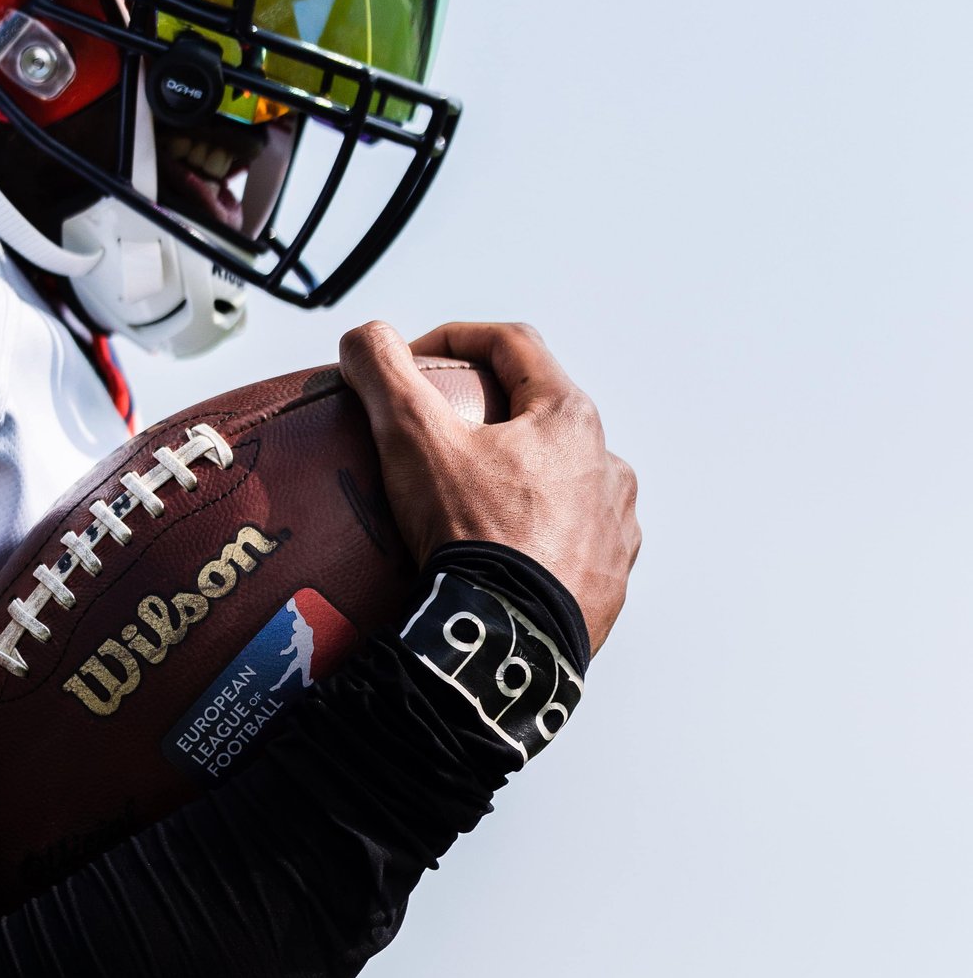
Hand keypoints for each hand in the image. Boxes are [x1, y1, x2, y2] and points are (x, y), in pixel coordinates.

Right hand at [340, 318, 639, 654]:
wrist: (507, 640)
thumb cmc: (470, 532)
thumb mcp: (412, 437)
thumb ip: (383, 372)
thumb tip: (363, 338)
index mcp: (570, 419)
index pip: (514, 346)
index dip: (456, 338)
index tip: (414, 360)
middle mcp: (608, 465)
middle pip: (542, 415)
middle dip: (490, 417)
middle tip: (438, 439)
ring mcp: (615, 527)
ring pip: (565, 482)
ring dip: (523, 479)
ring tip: (470, 504)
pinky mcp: (610, 580)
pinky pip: (573, 543)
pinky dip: (540, 537)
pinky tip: (503, 554)